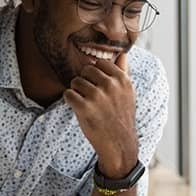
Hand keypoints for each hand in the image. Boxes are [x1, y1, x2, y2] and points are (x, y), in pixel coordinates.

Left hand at [64, 53, 138, 177]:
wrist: (118, 143)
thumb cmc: (121, 116)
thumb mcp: (128, 93)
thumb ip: (123, 71)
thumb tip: (122, 52)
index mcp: (122, 79)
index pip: (100, 63)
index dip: (95, 74)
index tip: (98, 86)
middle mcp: (110, 85)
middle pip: (86, 70)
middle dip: (85, 81)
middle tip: (90, 97)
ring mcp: (97, 96)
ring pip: (75, 82)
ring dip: (77, 92)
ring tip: (86, 103)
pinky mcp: (84, 107)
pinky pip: (68, 94)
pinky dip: (70, 101)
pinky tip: (79, 109)